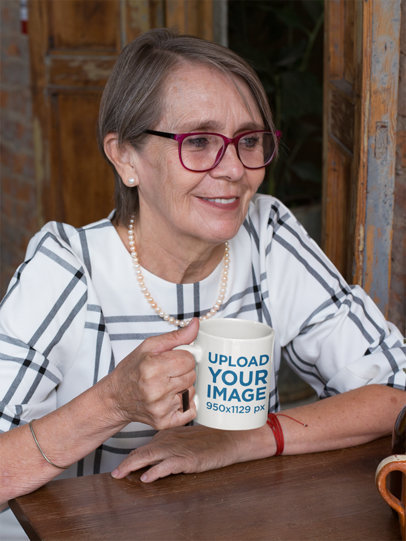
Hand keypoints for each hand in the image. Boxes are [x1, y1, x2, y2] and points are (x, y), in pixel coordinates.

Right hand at [107, 319, 198, 429]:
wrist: (116, 398)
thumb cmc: (132, 370)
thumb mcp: (149, 347)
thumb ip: (176, 336)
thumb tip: (196, 324)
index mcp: (152, 368)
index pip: (189, 359)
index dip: (183, 357)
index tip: (173, 360)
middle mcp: (156, 390)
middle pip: (192, 375)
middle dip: (184, 372)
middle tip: (168, 373)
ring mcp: (161, 408)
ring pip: (192, 391)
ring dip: (184, 387)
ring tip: (167, 385)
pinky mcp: (164, 422)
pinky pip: (191, 411)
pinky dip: (185, 404)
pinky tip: (170, 399)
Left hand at [111, 424, 243, 481]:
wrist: (230, 437)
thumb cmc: (211, 438)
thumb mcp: (187, 439)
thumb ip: (171, 445)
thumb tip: (157, 455)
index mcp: (169, 435)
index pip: (144, 446)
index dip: (131, 456)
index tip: (120, 465)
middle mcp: (170, 440)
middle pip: (143, 451)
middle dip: (126, 462)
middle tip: (115, 473)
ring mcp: (178, 449)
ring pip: (150, 456)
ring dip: (133, 466)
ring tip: (121, 474)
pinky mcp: (188, 459)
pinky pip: (167, 466)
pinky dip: (155, 471)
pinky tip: (147, 477)